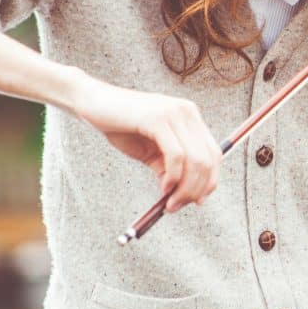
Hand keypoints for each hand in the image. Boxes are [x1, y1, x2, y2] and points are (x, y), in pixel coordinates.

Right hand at [71, 73, 221, 212]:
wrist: (92, 102)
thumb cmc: (121, 126)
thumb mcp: (151, 151)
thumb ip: (170, 168)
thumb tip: (185, 195)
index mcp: (190, 118)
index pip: (214, 154)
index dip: (210, 181)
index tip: (196, 202)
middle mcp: (188, 112)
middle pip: (208, 160)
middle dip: (196, 190)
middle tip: (177, 206)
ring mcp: (175, 113)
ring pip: (196, 160)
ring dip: (185, 188)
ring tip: (169, 202)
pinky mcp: (159, 119)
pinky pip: (177, 155)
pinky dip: (173, 177)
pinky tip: (163, 187)